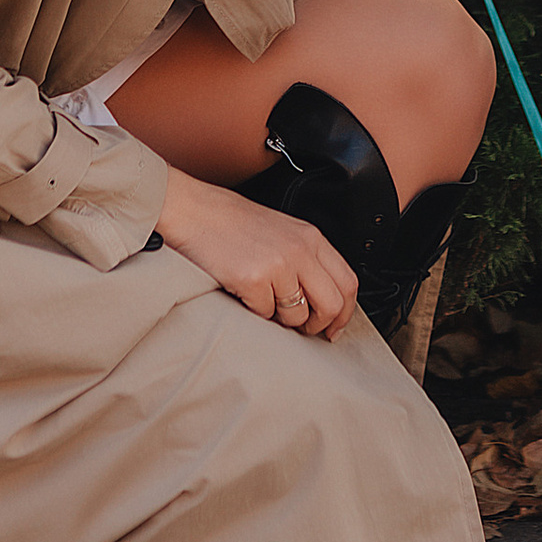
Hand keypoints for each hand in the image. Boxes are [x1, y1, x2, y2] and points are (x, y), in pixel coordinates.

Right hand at [156, 167, 357, 337]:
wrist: (193, 210)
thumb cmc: (232, 222)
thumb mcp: (282, 232)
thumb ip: (307, 259)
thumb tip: (321, 300)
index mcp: (311, 237)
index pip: (347, 282)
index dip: (345, 313)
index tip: (334, 328)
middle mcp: (299, 250)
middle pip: (331, 304)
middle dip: (319, 326)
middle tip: (304, 331)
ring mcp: (277, 265)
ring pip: (297, 316)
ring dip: (282, 320)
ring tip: (264, 302)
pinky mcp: (252, 279)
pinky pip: (264, 314)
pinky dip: (254, 312)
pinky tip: (243, 293)